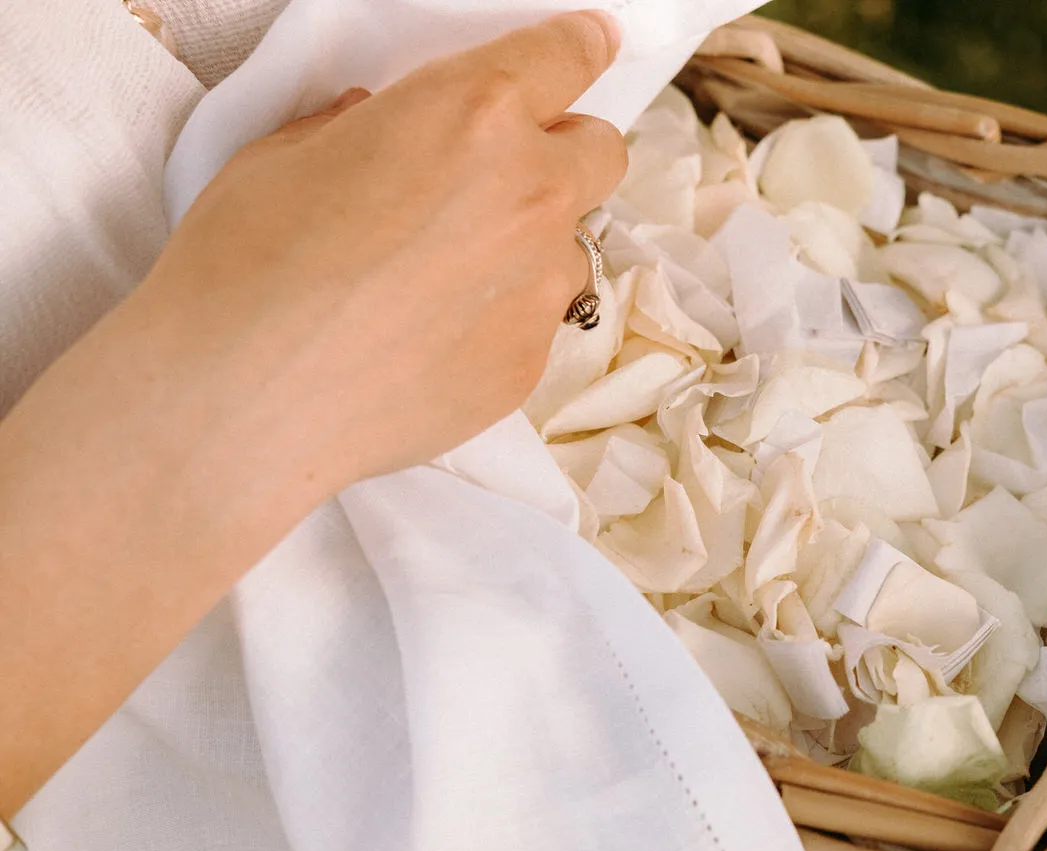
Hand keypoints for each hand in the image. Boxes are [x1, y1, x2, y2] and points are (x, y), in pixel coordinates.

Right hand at [122, 8, 626, 492]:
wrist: (238, 400)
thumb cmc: (244, 269)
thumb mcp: (286, 155)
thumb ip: (363, 129)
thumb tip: (381, 127)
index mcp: (473, 115)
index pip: (566, 57)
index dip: (578, 49)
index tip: (587, 46)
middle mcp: (528, 196)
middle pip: (601, 154)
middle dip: (564, 155)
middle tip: (500, 177)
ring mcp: (538, 287)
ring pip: (569, 250)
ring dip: (527, 251)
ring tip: (440, 281)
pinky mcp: (529, 364)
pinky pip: (535, 324)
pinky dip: (499, 322)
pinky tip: (426, 340)